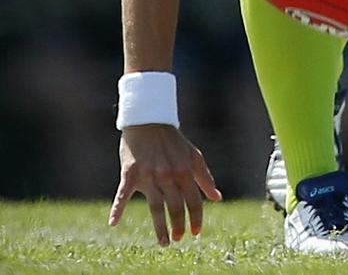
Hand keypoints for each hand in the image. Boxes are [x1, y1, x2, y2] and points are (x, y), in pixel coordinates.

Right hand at [108, 124, 221, 245]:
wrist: (149, 121)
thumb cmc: (173, 141)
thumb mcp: (193, 156)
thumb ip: (205, 178)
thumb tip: (217, 199)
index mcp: (185, 170)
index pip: (193, 200)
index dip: (196, 218)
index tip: (196, 232)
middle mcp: (168, 174)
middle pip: (175, 206)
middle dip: (179, 225)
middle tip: (179, 239)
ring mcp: (149, 174)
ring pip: (155, 206)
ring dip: (160, 227)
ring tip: (164, 242)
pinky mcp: (130, 172)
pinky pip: (123, 193)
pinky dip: (117, 207)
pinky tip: (113, 222)